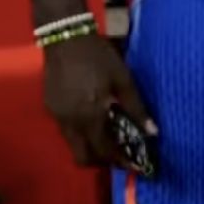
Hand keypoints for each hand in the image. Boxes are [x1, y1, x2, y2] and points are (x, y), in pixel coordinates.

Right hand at [42, 34, 155, 169]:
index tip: (134, 166)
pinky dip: (81, 133)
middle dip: (102, 161)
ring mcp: (56, 115)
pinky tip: (94, 121)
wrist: (65, 37)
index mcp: (90, 116)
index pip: (104, 151)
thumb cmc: (99, 57)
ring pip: (73, 145)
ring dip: (90, 147)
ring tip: (110, 137)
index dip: (119, 162)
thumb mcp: (123, 81)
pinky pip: (66, 131)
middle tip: (120, 154)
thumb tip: (153, 133)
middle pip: (83, 156)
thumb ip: (137, 108)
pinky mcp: (50, 108)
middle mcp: (70, 122)